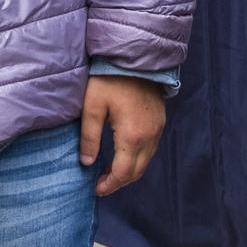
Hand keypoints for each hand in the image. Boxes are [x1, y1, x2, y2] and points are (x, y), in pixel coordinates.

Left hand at [78, 75, 165, 196]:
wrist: (134, 57)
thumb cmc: (110, 79)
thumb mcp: (92, 106)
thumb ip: (89, 136)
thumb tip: (86, 162)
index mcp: (132, 135)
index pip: (123, 172)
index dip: (110, 184)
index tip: (96, 189)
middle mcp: (150, 136)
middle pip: (137, 171)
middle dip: (120, 182)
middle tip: (102, 184)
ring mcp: (158, 128)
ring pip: (146, 161)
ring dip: (130, 171)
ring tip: (110, 171)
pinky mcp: (160, 120)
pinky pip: (151, 148)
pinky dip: (138, 158)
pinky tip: (124, 154)